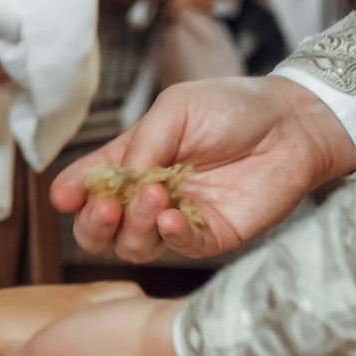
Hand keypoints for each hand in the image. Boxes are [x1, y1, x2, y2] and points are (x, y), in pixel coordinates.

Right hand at [50, 75, 355, 262]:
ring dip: (133, 226)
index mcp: (133, 159)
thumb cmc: (234, 107)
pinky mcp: (211, 236)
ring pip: (133, 245)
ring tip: (152, 197)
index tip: (63, 196)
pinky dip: (169, 236)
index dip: (71, 193)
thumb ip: (143, 143)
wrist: (292, 124)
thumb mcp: (177, 109)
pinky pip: (179, 248)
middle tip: (102, 207)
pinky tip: (171, 217)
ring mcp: (178, 219)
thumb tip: (120, 179)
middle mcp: (149, 194)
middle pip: (101, 228)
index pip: (90, 184)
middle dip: (92, 223)